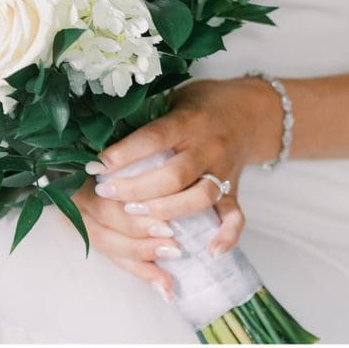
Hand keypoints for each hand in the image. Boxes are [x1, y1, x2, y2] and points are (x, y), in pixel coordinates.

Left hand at [68, 77, 276, 297]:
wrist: (250, 110)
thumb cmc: (202, 102)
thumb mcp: (175, 97)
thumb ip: (150, 116)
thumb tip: (102, 131)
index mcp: (190, 120)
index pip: (155, 138)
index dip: (125, 154)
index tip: (97, 165)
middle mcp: (209, 146)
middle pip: (173, 175)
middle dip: (136, 189)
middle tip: (105, 192)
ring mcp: (224, 170)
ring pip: (199, 199)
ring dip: (166, 212)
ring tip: (134, 214)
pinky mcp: (235, 190)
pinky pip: (235, 216)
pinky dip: (226, 236)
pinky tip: (209, 252)